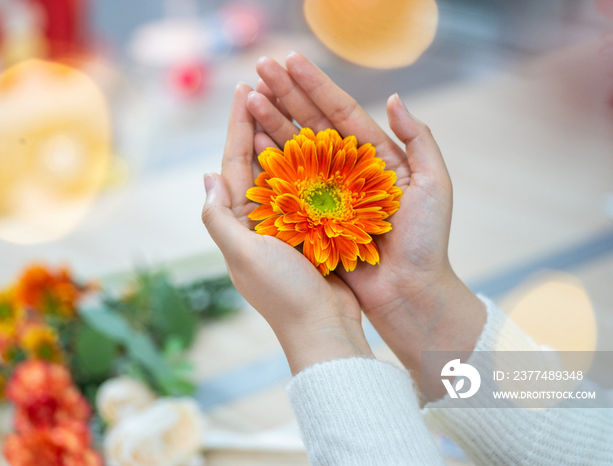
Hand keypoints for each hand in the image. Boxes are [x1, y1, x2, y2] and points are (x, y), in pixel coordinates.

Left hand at [201, 83, 373, 374]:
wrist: (324, 327)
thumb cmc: (283, 293)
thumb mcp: (243, 254)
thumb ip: (220, 217)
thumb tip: (206, 176)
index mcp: (238, 222)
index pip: (233, 163)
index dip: (237, 125)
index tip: (243, 88)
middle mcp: (259, 220)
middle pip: (257, 161)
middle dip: (259, 123)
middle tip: (267, 85)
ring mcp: (287, 225)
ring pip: (284, 171)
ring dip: (285, 137)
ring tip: (290, 103)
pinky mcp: (312, 231)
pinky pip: (310, 189)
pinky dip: (311, 165)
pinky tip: (319, 141)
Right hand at [245, 53, 485, 381]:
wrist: (408, 291)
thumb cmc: (425, 241)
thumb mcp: (433, 184)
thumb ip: (419, 138)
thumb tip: (393, 98)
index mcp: (375, 156)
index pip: (340, 111)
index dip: (314, 85)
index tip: (289, 60)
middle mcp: (346, 170)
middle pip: (312, 123)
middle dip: (286, 94)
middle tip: (259, 68)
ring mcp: (326, 193)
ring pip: (295, 149)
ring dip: (272, 122)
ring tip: (249, 97)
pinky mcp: (311, 217)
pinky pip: (287, 184)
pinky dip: (270, 162)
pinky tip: (252, 140)